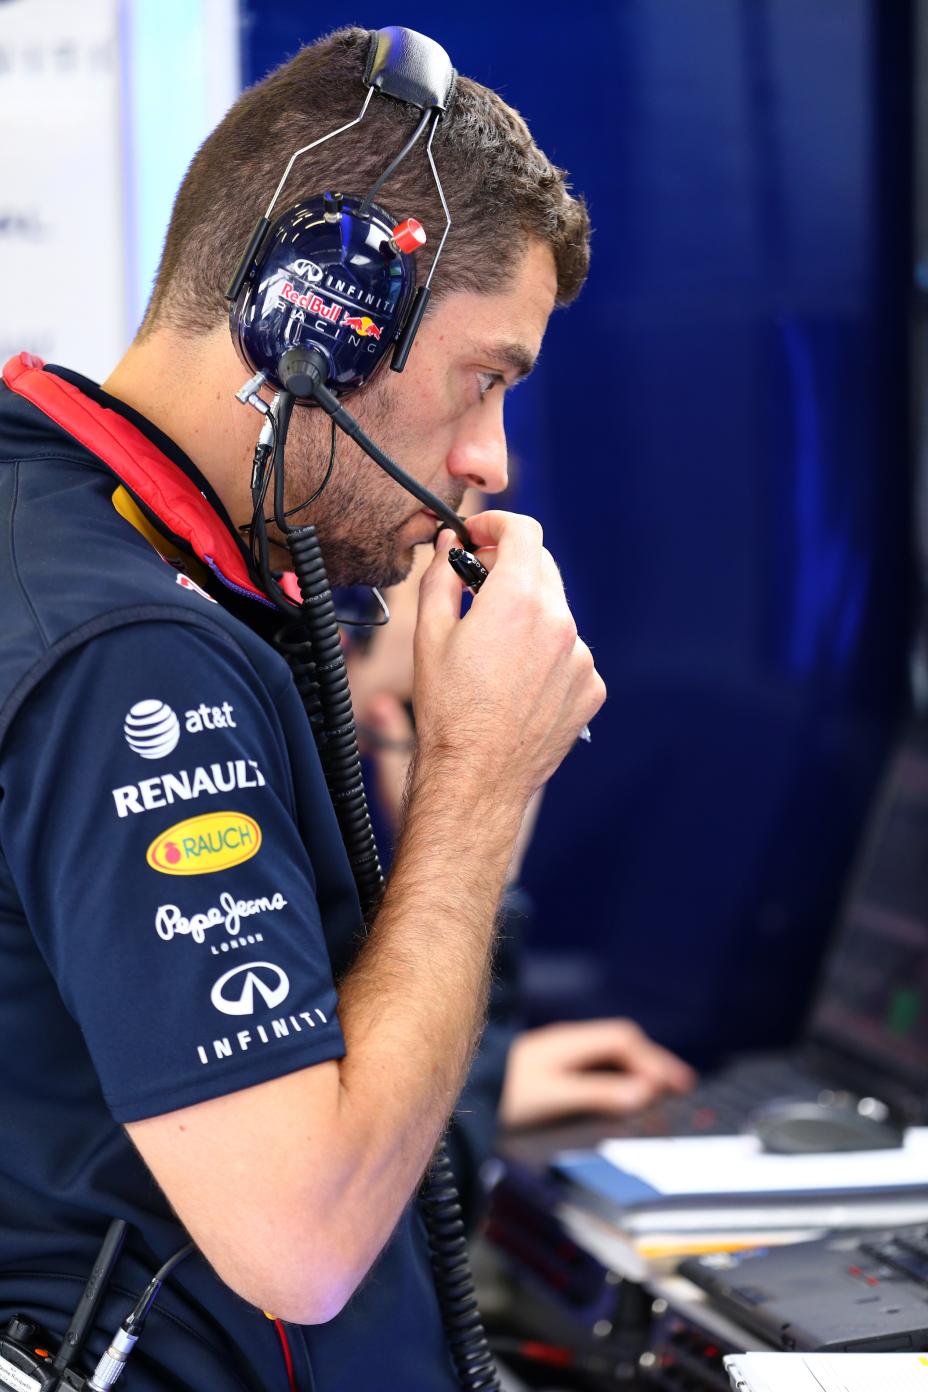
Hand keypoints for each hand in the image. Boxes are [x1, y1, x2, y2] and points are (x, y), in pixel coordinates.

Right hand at [413, 514, 604, 808]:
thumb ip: (440, 577)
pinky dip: (548, 656)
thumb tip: (449, 546)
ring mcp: (581, 658)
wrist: (477, 777)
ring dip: (530, 616)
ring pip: (557, 613)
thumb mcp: (429, 635)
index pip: (523, 531)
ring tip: (496, 653)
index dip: (496, 524)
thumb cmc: (448, 710)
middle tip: (478, 591)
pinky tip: (519, 684)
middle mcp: (560, 622)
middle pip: (542, 567)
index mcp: (518, 600)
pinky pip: (571, 654)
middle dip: (509, 569)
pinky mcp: (591, 688)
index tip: (478, 537)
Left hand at [498, 1019, 696, 1128]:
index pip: (624, 1040)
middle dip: (651, 1062)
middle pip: (620, 1043)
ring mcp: (558, 1052)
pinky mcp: (549, 1067)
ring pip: (607, 1054)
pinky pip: (594, 1065)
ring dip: (635, 1068)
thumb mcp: (555, 1096)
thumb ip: (599, 1094)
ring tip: (659, 1090)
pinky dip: (616, 1076)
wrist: (462, 1086)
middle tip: (681, 1086)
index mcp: (572, 1041)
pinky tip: (621, 1091)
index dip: (654, 1059)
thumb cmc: (504, 1093)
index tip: (677, 1084)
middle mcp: (568, 1041)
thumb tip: (645, 1092)